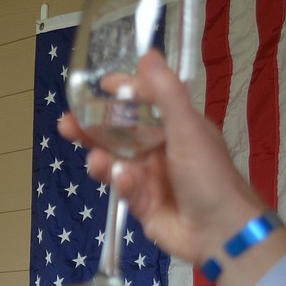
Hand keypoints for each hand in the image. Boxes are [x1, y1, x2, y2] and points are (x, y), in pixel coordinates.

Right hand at [59, 50, 266, 267]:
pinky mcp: (141, 204)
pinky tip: (126, 183)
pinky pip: (123, 189)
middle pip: (118, 133)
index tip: (99, 85)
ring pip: (115, 162)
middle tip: (66, 123)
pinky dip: (122, 184)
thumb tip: (148, 54)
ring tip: (95, 160)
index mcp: (176, 127)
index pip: (144, 102)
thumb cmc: (210, 175)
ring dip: (102, 159)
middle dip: (92, 129)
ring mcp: (149, 177)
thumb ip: (166, 93)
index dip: (122, 92)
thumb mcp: (188, 128)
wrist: (219, 230)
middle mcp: (160, 149)